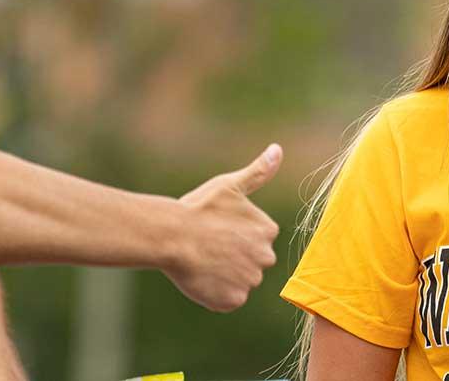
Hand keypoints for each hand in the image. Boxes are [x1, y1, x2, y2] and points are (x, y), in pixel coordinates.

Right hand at [164, 143, 283, 311]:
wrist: (170, 236)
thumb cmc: (198, 209)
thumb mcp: (229, 185)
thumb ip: (258, 172)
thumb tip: (278, 149)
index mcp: (267, 231)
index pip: (258, 239)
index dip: (235, 235)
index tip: (217, 229)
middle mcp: (265, 257)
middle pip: (251, 262)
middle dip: (234, 257)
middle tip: (209, 246)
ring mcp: (250, 281)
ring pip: (239, 280)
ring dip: (224, 275)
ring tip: (203, 260)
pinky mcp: (233, 300)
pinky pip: (228, 299)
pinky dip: (216, 293)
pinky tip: (201, 276)